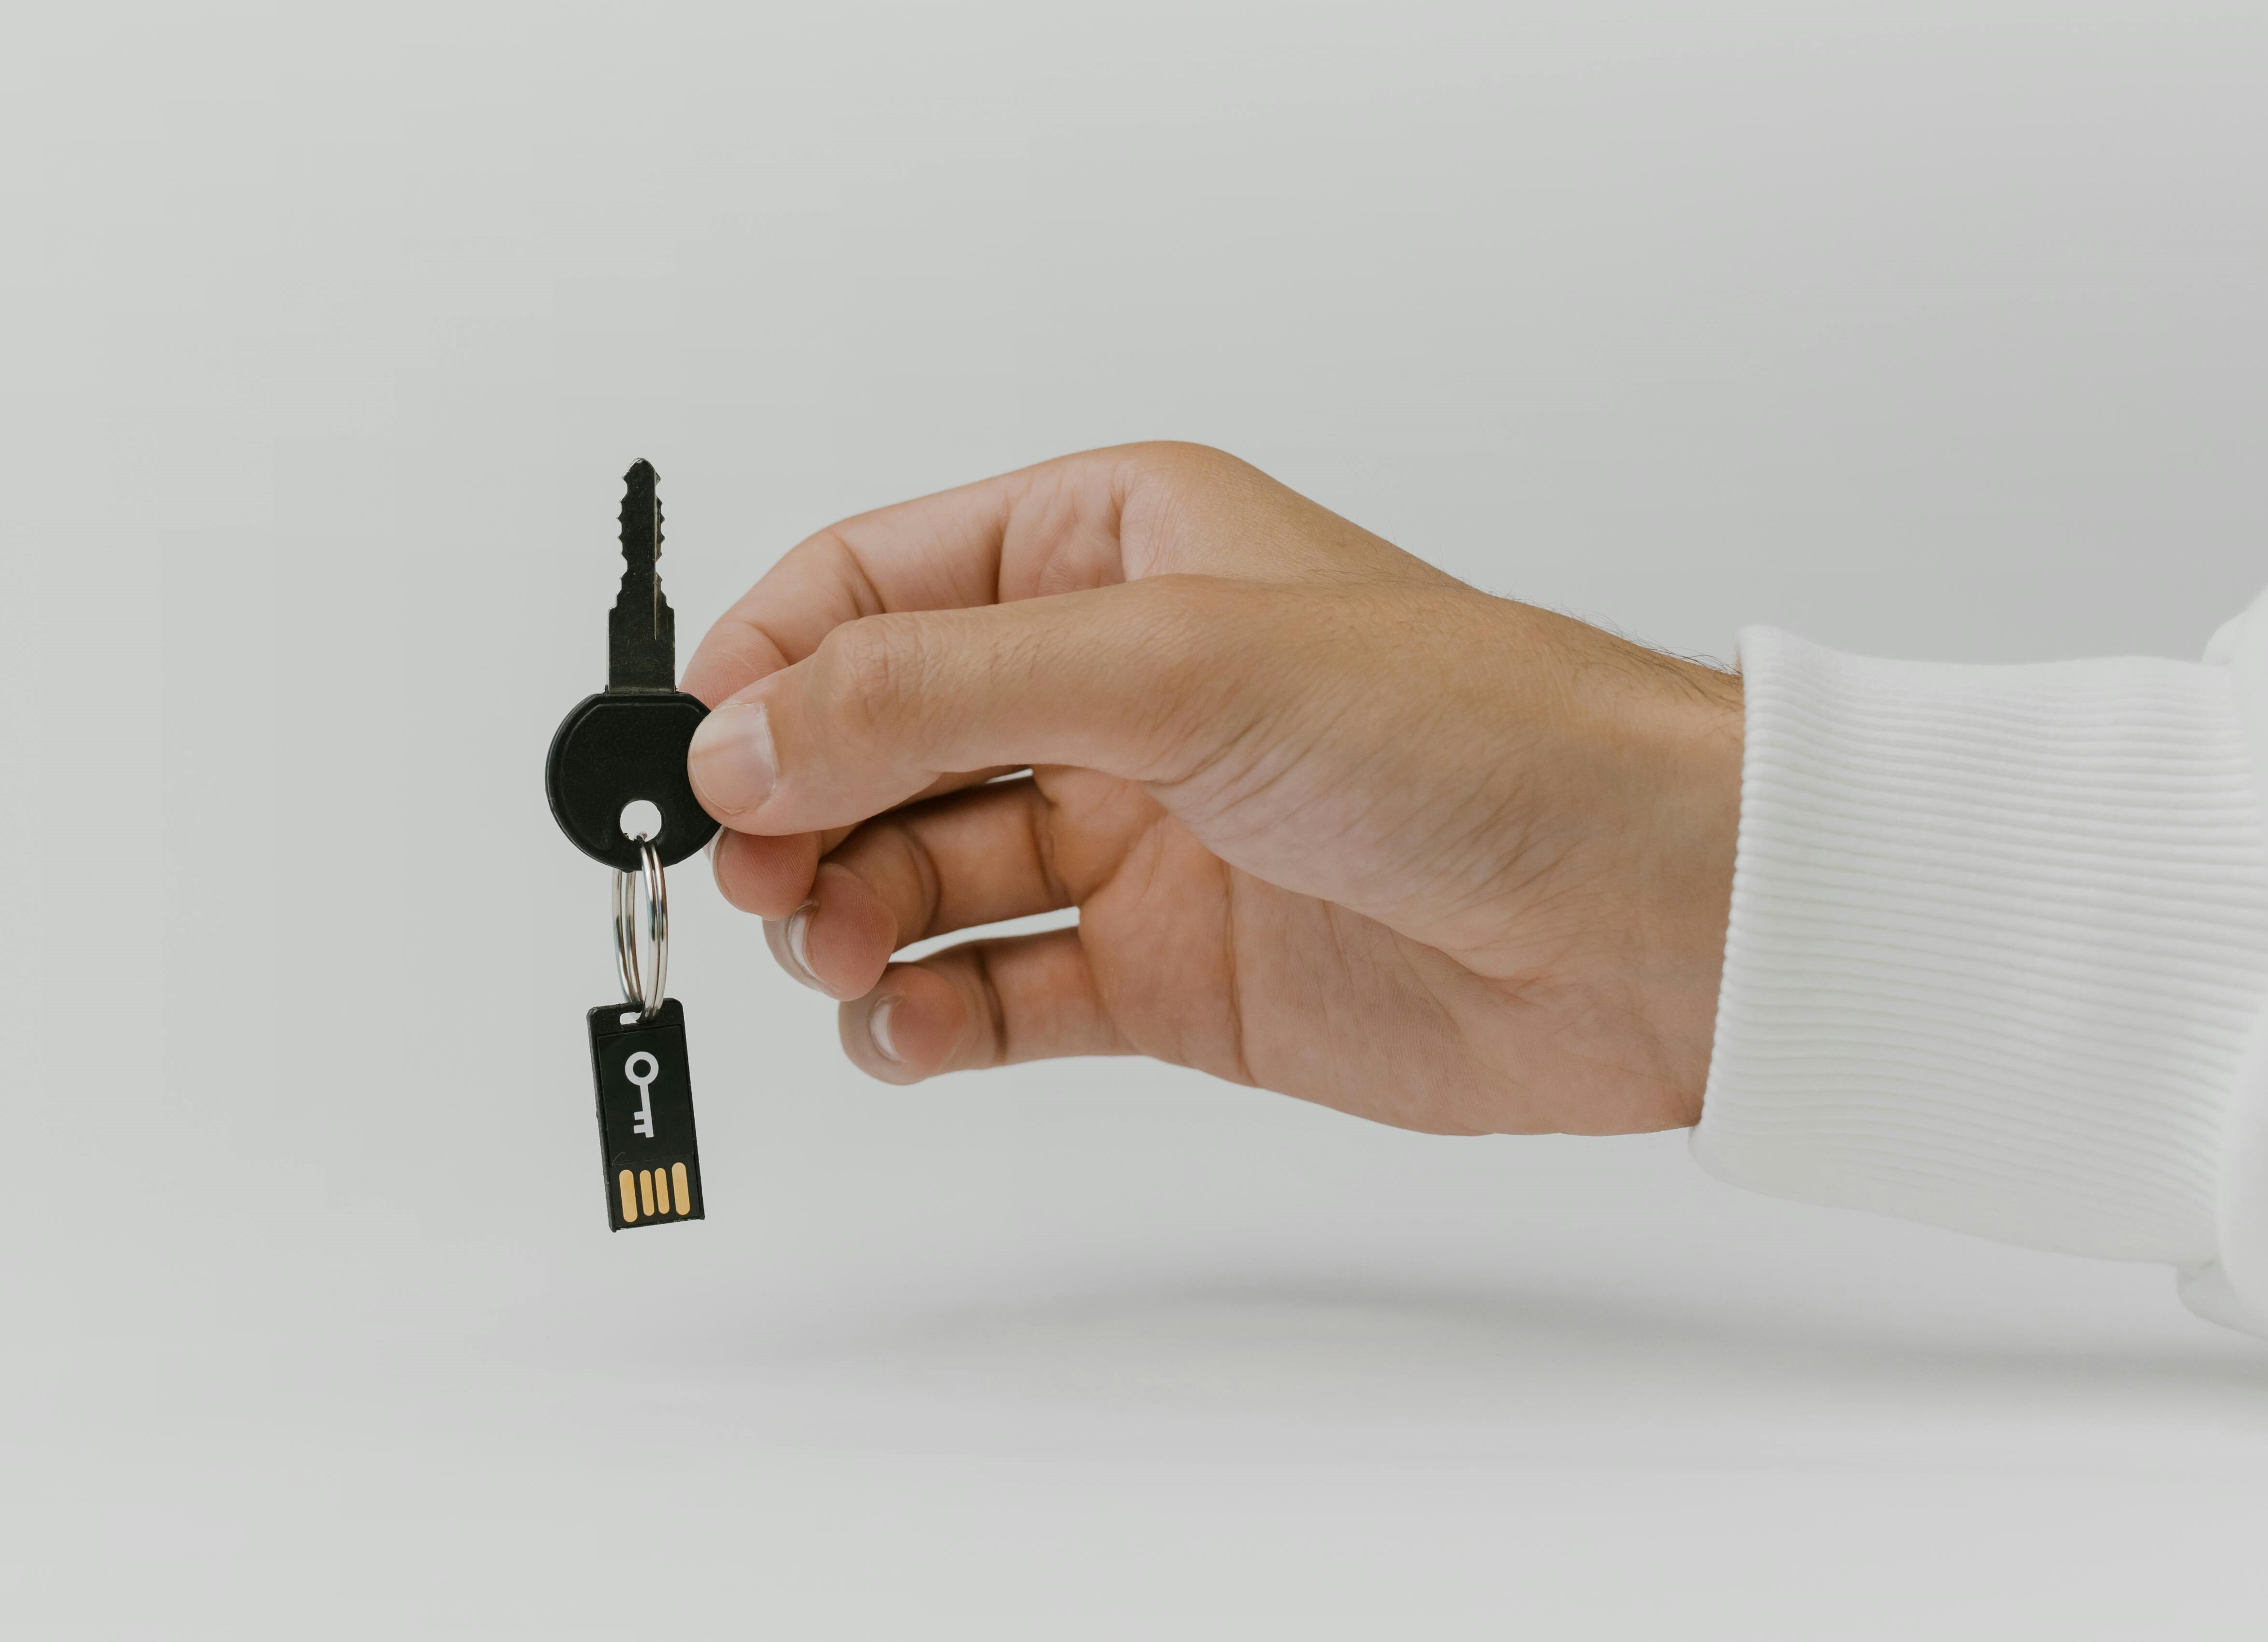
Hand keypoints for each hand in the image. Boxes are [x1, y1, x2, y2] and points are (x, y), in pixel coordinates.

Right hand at [679, 443, 1740, 1135]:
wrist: (1645, 919)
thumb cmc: (1472, 734)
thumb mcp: (1175, 664)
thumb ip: (937, 691)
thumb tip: (746, 731)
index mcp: (1109, 550)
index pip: (871, 583)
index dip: (768, 665)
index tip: (702, 758)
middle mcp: (1107, 688)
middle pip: (871, 738)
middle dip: (796, 807)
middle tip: (766, 878)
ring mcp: (1129, 835)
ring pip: (914, 872)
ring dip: (848, 918)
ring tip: (845, 954)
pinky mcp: (1158, 972)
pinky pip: (989, 991)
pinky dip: (924, 1016)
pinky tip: (910, 1027)